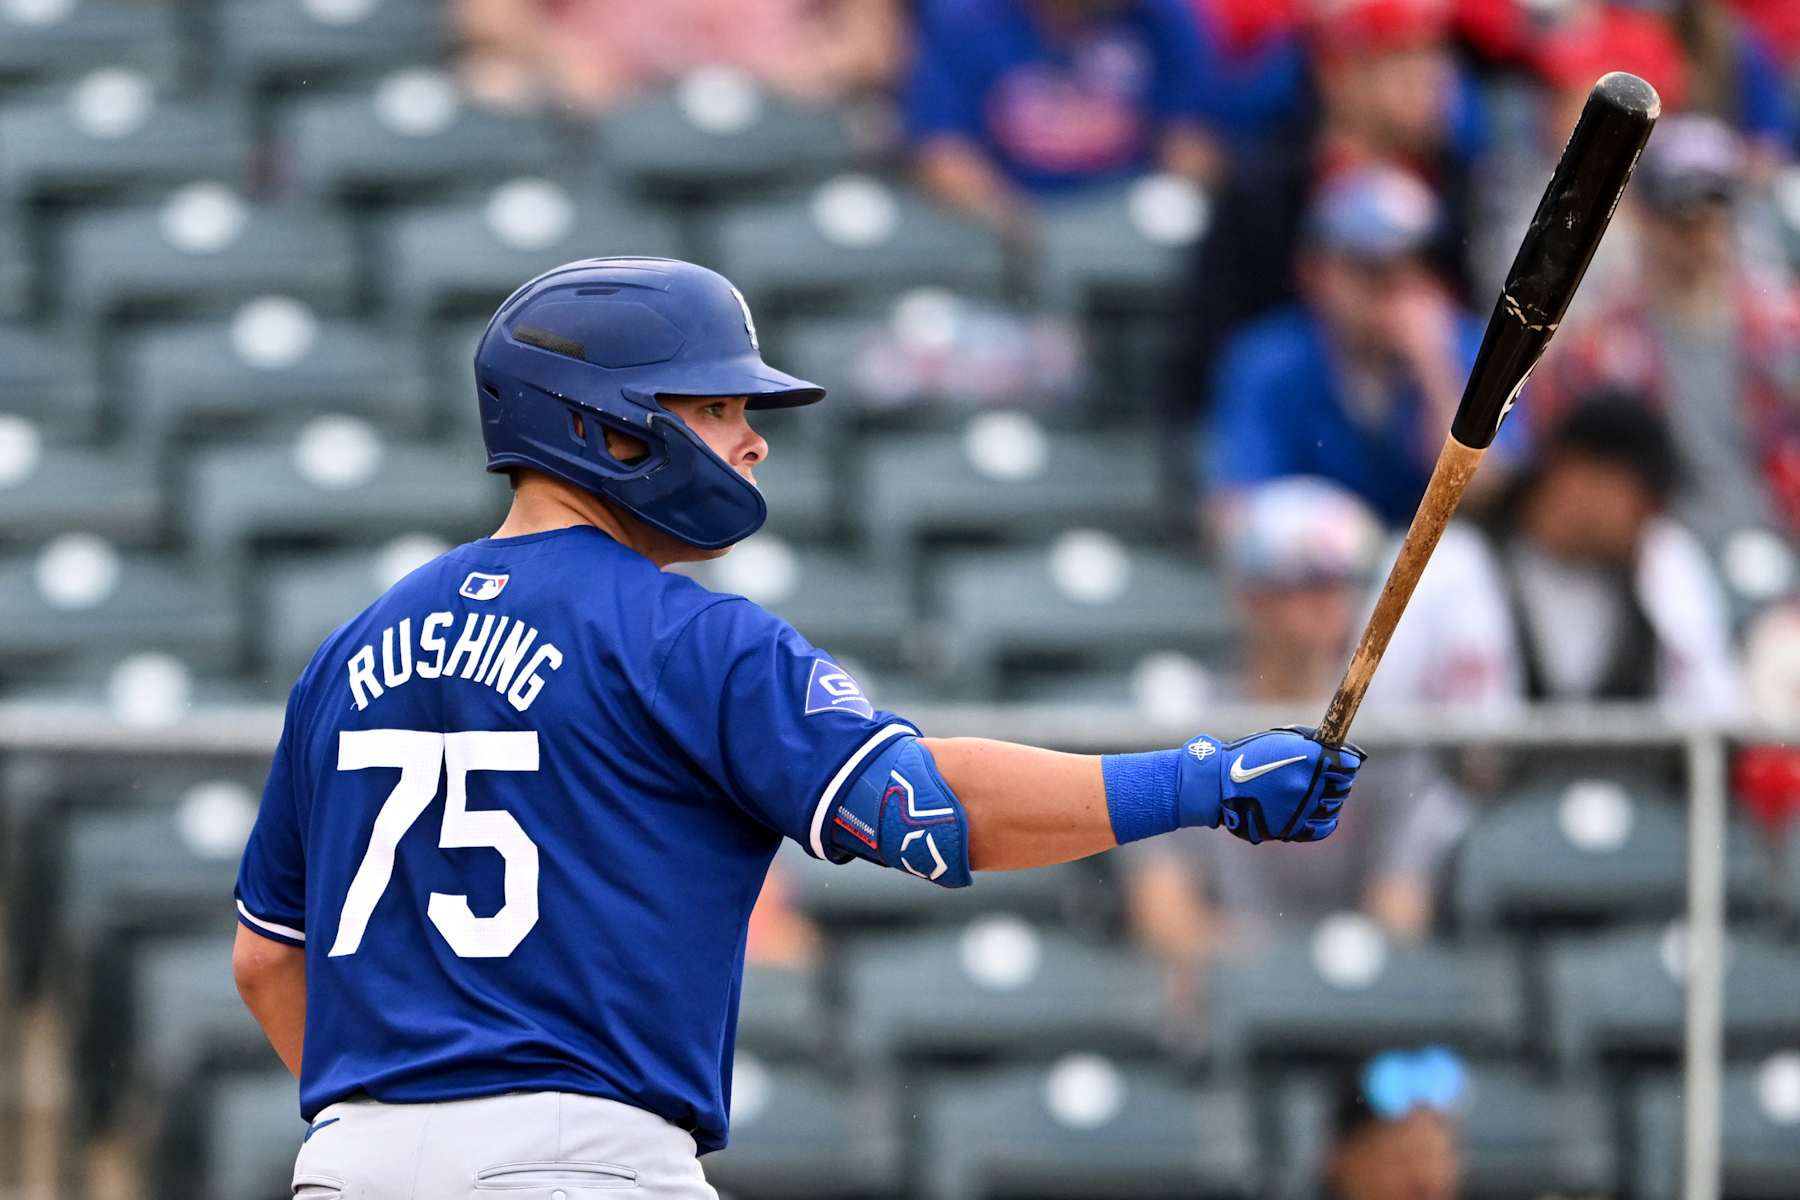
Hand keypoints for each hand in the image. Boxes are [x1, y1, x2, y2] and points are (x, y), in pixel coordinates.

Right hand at [1174, 726, 1362, 844]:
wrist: (1219, 784)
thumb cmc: (1251, 754)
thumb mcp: (1284, 738)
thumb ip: (1317, 743)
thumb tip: (1350, 753)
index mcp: (1308, 759)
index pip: (1348, 765)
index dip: (1346, 762)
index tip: (1340, 762)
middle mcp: (1308, 785)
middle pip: (1343, 786)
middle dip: (1337, 780)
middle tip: (1323, 777)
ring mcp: (1301, 809)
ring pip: (1334, 807)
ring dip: (1328, 800)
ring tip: (1311, 793)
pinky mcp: (1293, 829)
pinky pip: (1323, 827)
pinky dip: (1323, 820)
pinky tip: (1313, 811)